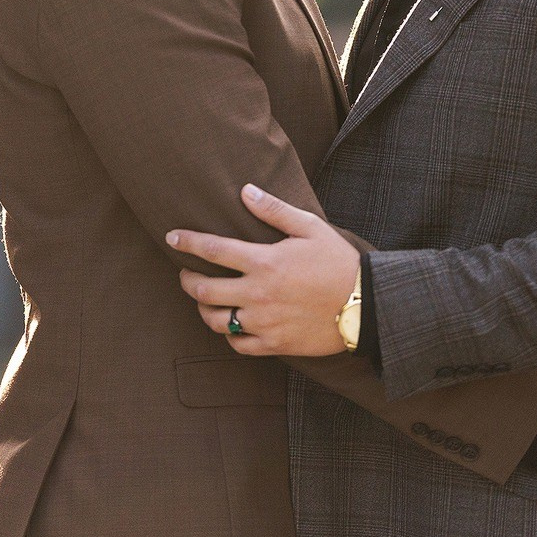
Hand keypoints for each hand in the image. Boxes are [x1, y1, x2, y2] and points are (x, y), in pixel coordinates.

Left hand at [168, 184, 360, 357]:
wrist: (365, 305)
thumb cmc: (338, 262)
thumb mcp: (311, 227)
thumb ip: (274, 210)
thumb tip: (245, 191)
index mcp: (264, 262)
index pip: (212, 249)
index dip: (187, 241)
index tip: (172, 237)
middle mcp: (257, 294)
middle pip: (204, 290)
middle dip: (188, 280)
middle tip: (187, 273)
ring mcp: (264, 322)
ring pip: (216, 321)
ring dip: (204, 309)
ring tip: (206, 300)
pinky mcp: (274, 343)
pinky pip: (238, 344)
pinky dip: (229, 335)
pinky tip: (232, 324)